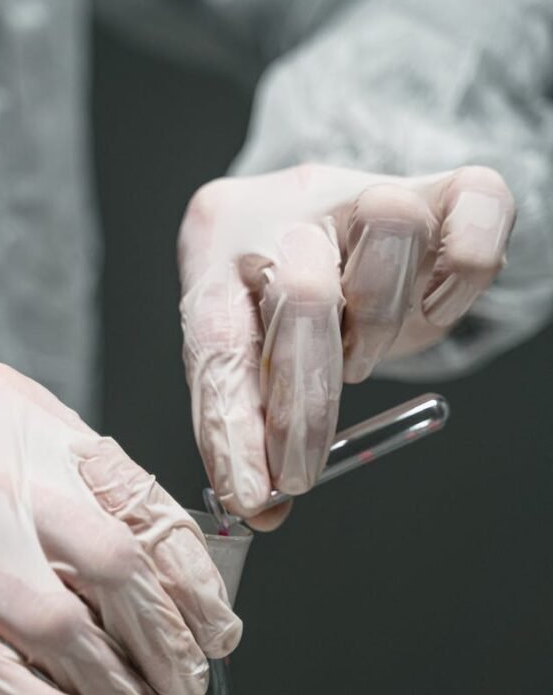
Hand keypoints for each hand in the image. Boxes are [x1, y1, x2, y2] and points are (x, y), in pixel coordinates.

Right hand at [0, 363, 239, 694]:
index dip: (194, 579)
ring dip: (118, 688)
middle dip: (169, 638)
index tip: (217, 624)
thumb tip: (158, 541)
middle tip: (188, 678)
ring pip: (65, 632)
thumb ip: (72, 463)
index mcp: (26, 427)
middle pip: (118, 567)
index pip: (143, 507)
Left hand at [179, 163, 513, 525]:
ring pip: (390, 228)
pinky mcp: (439, 187)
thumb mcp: (245, 346)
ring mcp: (364, 191)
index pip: (222, 337)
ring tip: (358, 360)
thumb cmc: (275, 293)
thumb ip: (247, 415)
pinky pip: (473, 208)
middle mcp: (290, 206)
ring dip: (377, 323)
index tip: (251, 494)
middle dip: (306, 405)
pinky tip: (431, 308)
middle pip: (304, 291)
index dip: (235, 424)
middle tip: (300, 472)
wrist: (320, 212)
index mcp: (221, 243)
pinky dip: (459, 273)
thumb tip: (264, 507)